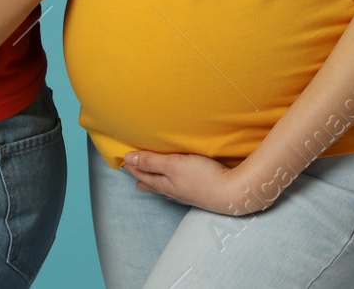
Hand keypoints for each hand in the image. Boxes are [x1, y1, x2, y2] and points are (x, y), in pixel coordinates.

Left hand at [121, 150, 269, 215]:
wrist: (230, 193)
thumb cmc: (202, 177)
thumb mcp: (173, 164)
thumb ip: (151, 161)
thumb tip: (127, 159)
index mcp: (163, 183)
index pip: (142, 172)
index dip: (132, 165)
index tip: (122, 158)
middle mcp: (171, 190)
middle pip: (151, 182)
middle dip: (139, 175)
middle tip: (129, 170)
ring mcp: (184, 194)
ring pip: (162, 187)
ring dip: (152, 181)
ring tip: (144, 181)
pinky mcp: (197, 194)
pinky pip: (175, 190)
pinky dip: (168, 186)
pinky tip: (173, 189)